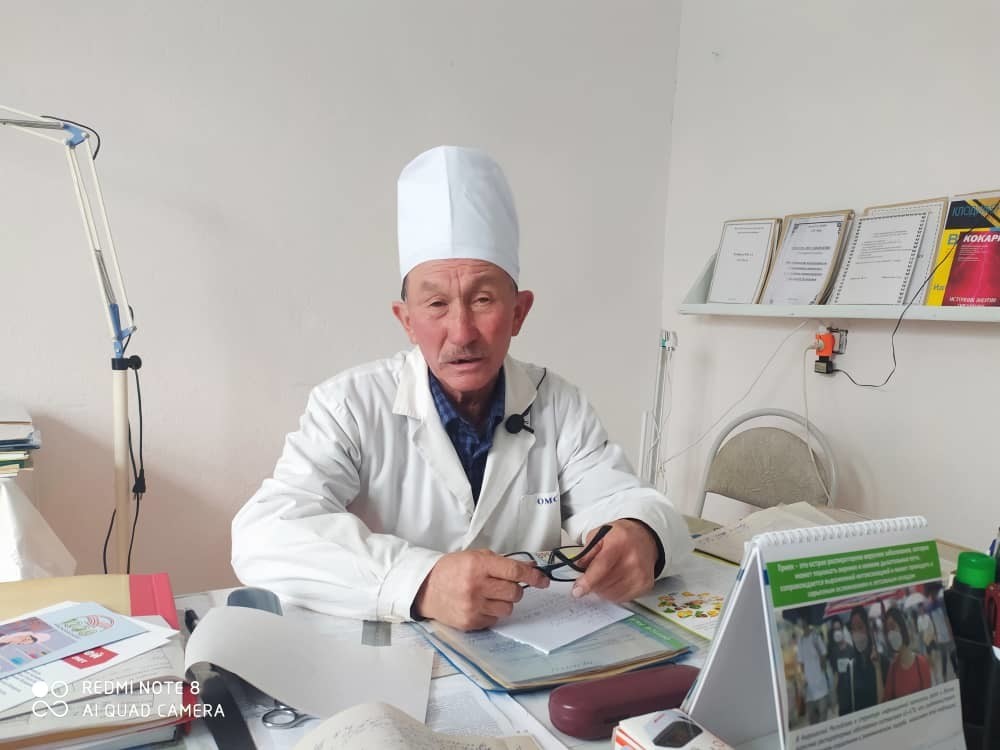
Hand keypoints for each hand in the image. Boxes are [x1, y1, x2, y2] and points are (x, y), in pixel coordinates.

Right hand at [412, 549, 548, 630]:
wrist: (426, 588)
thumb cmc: (452, 570)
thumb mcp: (475, 557)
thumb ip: (502, 562)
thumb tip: (530, 567)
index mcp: (478, 565)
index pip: (515, 572)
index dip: (533, 576)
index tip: (543, 580)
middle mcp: (476, 586)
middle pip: (515, 592)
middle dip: (515, 589)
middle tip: (503, 585)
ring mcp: (473, 606)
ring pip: (508, 608)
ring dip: (504, 602)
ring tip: (489, 595)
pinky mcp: (470, 622)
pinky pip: (495, 619)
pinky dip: (492, 613)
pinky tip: (479, 605)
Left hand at [570, 519, 658, 601]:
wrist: (645, 538)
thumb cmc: (621, 536)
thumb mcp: (599, 534)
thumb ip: (587, 552)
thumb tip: (577, 568)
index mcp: (619, 543)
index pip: (602, 566)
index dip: (588, 581)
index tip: (577, 590)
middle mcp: (633, 560)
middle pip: (604, 583)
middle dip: (592, 583)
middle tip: (591, 573)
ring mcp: (640, 574)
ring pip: (610, 593)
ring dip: (601, 589)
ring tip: (605, 575)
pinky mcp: (644, 585)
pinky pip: (620, 598)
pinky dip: (612, 593)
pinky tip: (614, 580)